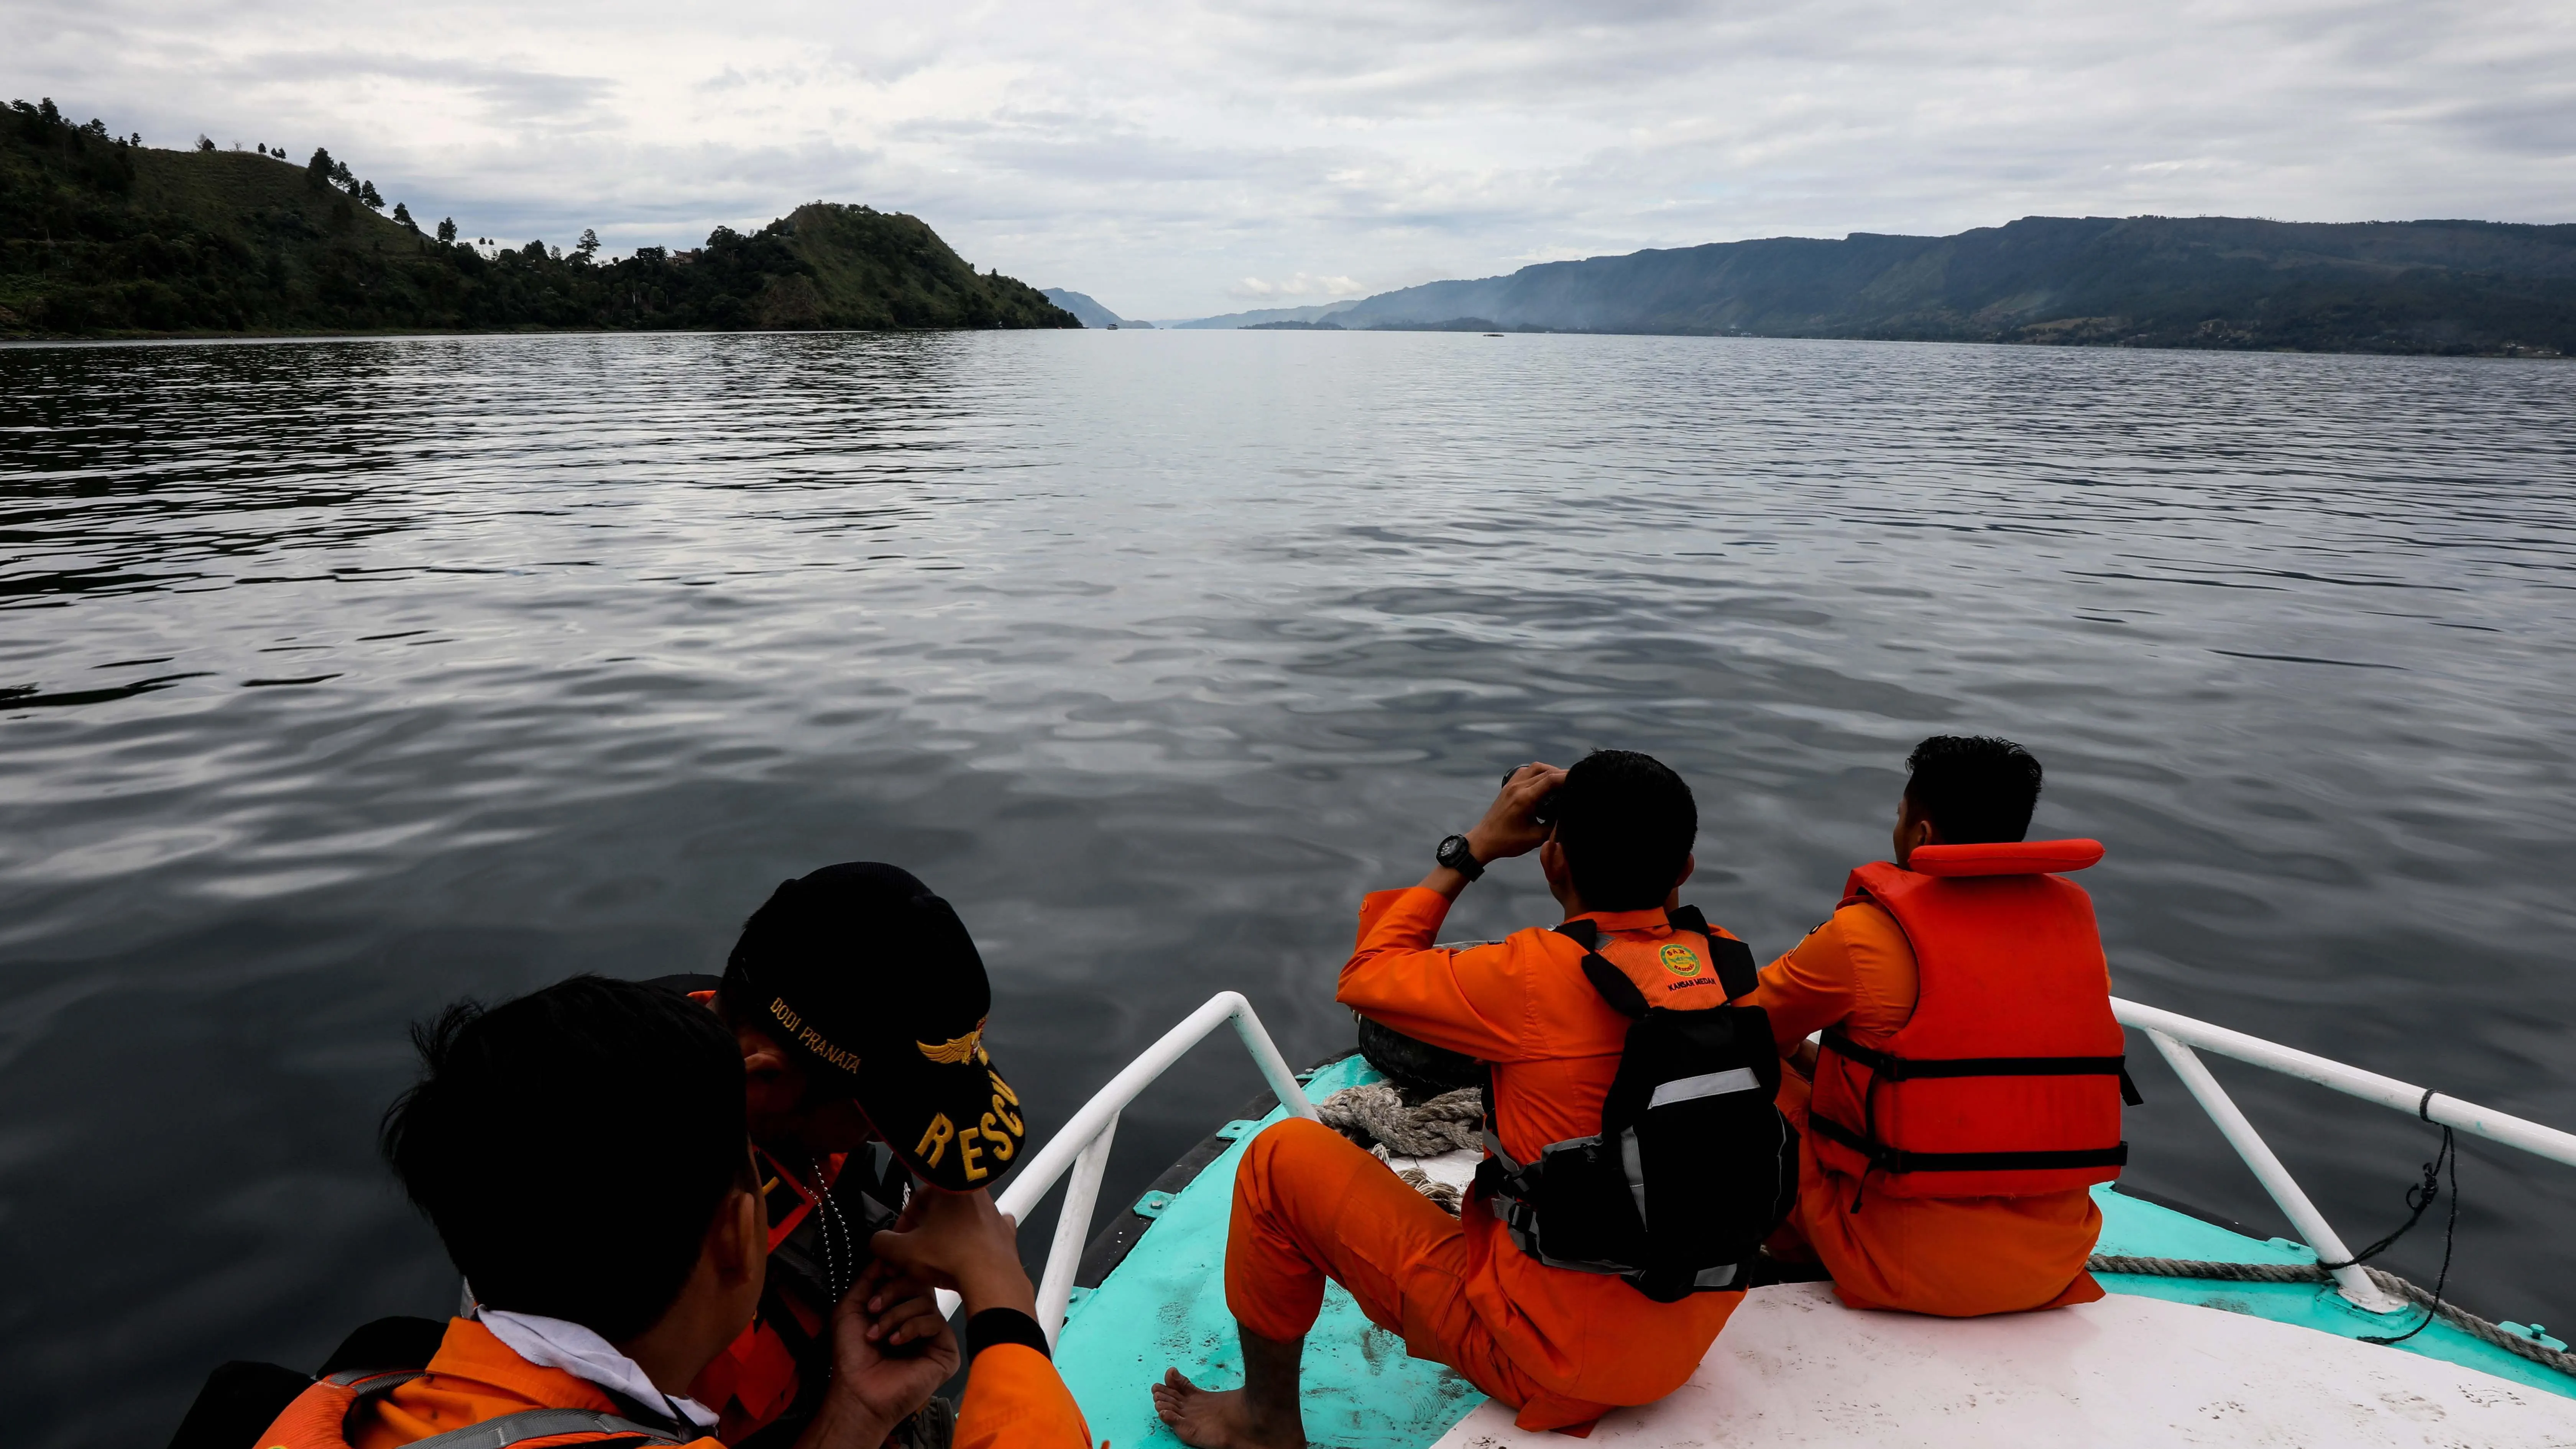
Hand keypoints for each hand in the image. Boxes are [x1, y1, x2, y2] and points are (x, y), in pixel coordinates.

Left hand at [795, 1267, 958, 1448]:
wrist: (858, 1392)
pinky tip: (896, 1342)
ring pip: (926, 1302)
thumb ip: (866, 1279)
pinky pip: (936, 1322)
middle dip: (892, 1291)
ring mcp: (934, 1335)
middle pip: (920, 1283)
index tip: (881, 1275)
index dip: (895, 1272)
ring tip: (878, 1334)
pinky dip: (912, 1327)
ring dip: (896, 1314)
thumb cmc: (852, 1358)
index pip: (909, 1276)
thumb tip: (884, 1255)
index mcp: (901, 1309)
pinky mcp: (946, 1350)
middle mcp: (920, 1319)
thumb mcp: (850, 1309)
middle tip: (873, 1308)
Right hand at [868, 1185, 1039, 1319]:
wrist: (991, 1279)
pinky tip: (968, 1252)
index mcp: (949, 1187)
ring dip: (946, 1237)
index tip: (899, 1242)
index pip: (916, 1199)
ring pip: (961, 1221)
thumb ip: (882, 1242)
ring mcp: (994, 1212)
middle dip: (922, 1232)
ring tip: (936, 1260)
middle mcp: (975, 1193)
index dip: (902, 1223)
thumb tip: (877, 1241)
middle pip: (939, 1211)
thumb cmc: (950, 1257)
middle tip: (913, 1253)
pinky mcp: (1006, 1233)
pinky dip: (975, 1241)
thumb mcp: (903, 1251)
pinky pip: (987, 1232)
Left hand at [1463, 762, 1565, 864]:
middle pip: (1544, 770)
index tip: (1581, 779)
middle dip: (1562, 774)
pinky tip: (1545, 782)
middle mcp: (1517, 786)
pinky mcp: (1508, 786)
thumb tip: (1568, 816)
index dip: (1567, 777)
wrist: (1484, 841)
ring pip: (1535, 768)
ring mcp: (1511, 784)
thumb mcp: (1536, 838)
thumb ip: (1554, 826)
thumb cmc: (1508, 842)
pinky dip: (1538, 772)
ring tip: (1562, 781)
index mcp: (1524, 798)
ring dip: (1550, 770)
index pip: (1550, 780)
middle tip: (1575, 781)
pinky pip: (1525, 771)